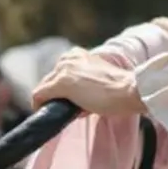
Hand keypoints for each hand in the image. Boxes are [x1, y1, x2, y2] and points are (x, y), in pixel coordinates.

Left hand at [31, 47, 146, 116]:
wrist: (128, 90)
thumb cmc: (119, 89)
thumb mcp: (98, 81)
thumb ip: (84, 86)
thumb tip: (75, 104)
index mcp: (77, 55)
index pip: (58, 73)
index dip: (61, 90)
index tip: (70, 101)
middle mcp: (67, 59)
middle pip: (48, 81)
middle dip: (54, 96)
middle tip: (66, 109)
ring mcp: (63, 71)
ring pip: (42, 88)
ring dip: (49, 102)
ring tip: (62, 112)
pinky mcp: (60, 84)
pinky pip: (39, 95)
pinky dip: (39, 105)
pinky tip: (48, 114)